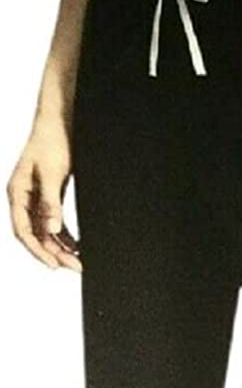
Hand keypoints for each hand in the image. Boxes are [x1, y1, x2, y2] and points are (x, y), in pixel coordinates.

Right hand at [6, 115, 81, 271]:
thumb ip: (50, 203)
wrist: (60, 121)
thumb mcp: (52, 173)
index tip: (54, 264)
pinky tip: (76, 246)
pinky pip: (55, 223)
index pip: (24, 230)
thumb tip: (52, 229)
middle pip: (36, 235)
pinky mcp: (49, 198)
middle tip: (74, 266)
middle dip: (54, 252)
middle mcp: (24, 199)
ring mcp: (36, 200)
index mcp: (17, 192)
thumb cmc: (51, 141)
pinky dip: (65, 236)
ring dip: (61, 247)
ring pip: (46, 232)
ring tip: (78, 261)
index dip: (38, 250)